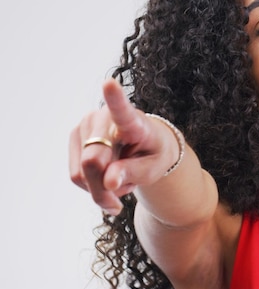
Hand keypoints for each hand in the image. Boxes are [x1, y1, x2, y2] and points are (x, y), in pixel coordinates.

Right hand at [69, 78, 177, 214]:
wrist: (146, 146)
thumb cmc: (153, 154)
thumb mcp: (154, 168)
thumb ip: (133, 173)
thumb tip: (109, 182)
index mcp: (133, 120)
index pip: (122, 110)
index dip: (114, 98)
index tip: (109, 83)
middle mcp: (106, 117)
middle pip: (93, 161)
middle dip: (104, 189)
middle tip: (118, 205)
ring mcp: (87, 124)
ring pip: (81, 173)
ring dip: (99, 188)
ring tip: (119, 179)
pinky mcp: (75, 136)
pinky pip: (76, 174)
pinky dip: (90, 185)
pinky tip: (106, 176)